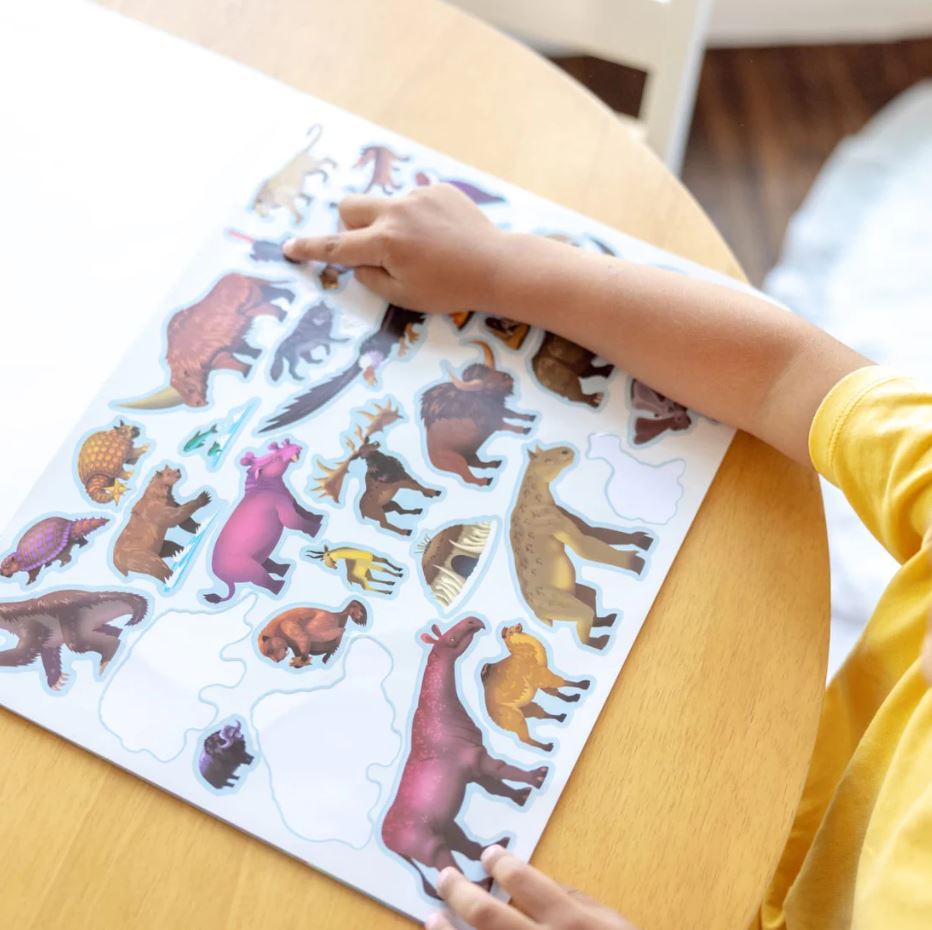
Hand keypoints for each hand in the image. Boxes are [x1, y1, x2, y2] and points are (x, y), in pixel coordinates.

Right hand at [283, 184, 505, 312]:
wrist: (497, 266)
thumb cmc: (450, 289)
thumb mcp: (404, 296)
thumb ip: (371, 277)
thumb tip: (358, 261)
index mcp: (385, 243)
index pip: (335, 246)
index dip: (309, 249)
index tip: (288, 247)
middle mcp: (396, 212)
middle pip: (350, 207)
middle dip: (350, 226)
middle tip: (372, 248)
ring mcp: (418, 196)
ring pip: (384, 205)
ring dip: (389, 224)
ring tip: (424, 247)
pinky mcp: (439, 189)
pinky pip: (413, 201)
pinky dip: (417, 218)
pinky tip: (442, 236)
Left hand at [426, 846, 638, 929]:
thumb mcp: (613, 925)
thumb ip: (577, 901)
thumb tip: (538, 882)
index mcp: (571, 923)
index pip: (525, 882)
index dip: (501, 865)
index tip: (487, 856)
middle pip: (488, 916)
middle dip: (460, 892)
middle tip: (444, 877)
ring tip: (433, 918)